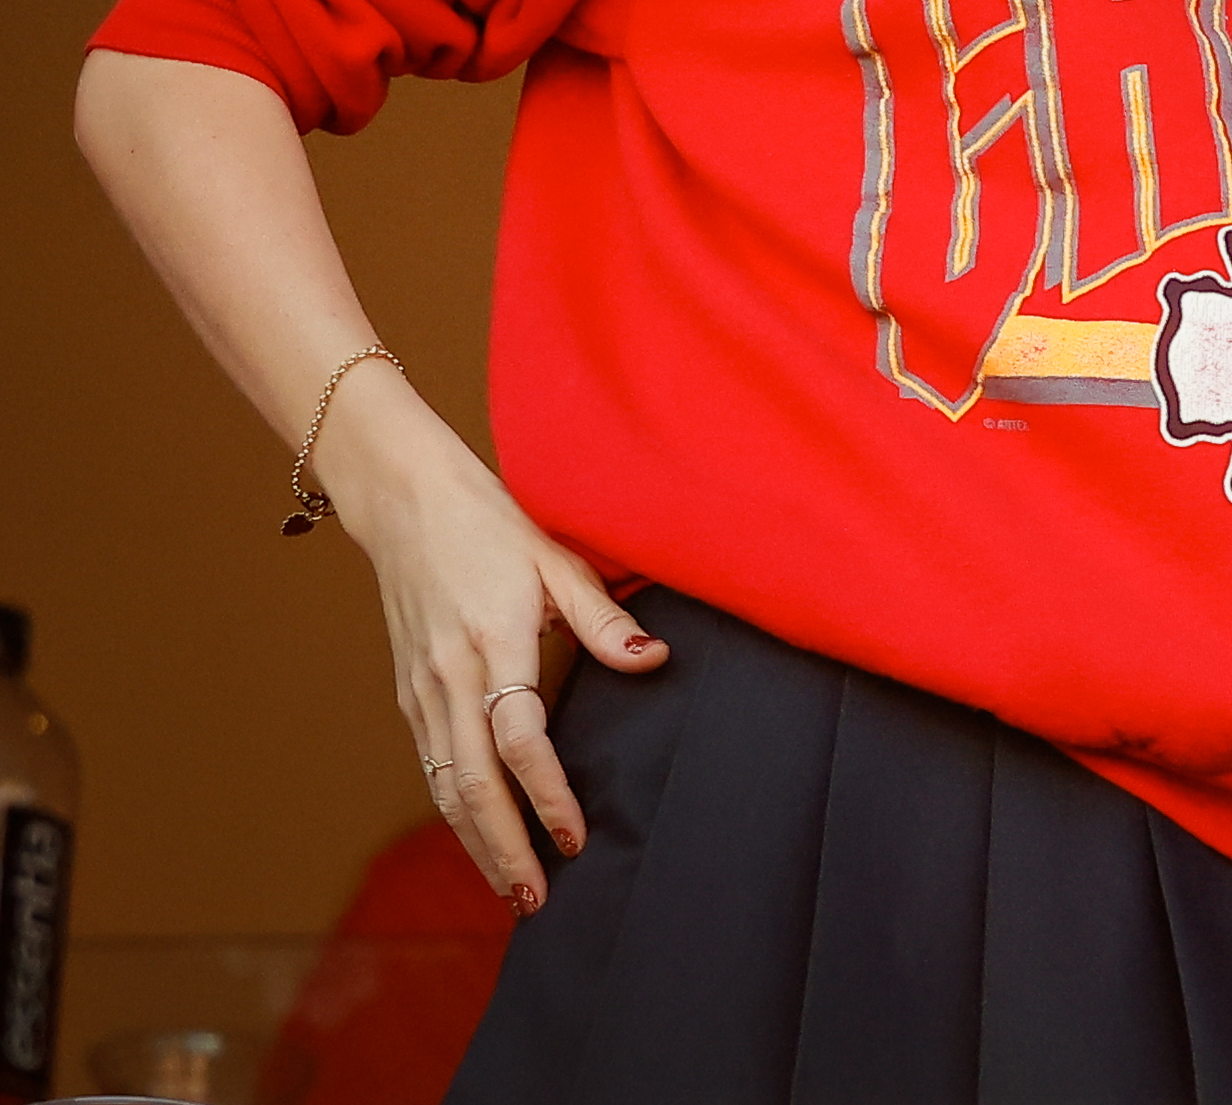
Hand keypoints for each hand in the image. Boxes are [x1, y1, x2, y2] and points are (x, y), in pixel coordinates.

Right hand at [321, 369, 666, 909]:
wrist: (408, 505)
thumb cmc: (492, 527)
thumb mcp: (557, 559)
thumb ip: (603, 618)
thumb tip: (652, 660)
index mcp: (493, 644)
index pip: (520, 740)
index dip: (547, 794)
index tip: (575, 836)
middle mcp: (449, 677)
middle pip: (471, 783)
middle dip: (503, 847)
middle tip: (535, 898)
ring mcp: (422, 689)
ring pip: (444, 785)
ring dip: (475, 842)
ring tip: (510, 889)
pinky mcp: (410, 693)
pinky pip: (432, 765)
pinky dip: (454, 810)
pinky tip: (479, 837)